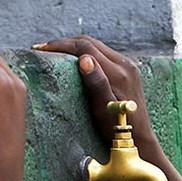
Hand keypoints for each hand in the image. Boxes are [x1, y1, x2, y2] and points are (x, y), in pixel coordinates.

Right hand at [32, 35, 156, 147]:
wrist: (140, 137)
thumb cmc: (118, 128)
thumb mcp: (103, 109)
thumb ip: (97, 84)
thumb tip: (85, 59)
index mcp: (118, 72)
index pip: (86, 47)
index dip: (62, 45)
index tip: (41, 50)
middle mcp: (125, 64)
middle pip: (91, 43)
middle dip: (65, 43)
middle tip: (43, 49)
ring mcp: (128, 66)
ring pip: (97, 46)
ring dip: (75, 47)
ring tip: (54, 53)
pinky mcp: (128, 70)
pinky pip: (103, 54)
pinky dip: (86, 54)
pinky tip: (74, 61)